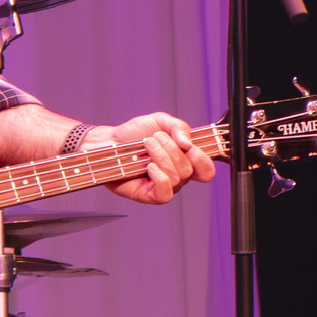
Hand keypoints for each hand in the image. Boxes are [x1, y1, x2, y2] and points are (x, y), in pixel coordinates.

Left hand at [89, 112, 215, 204]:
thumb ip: (179, 127)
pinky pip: (165, 195)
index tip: (188, 145)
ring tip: (147, 145)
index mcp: (184, 159)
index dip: (203, 159)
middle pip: (189, 170)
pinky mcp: (148, 195)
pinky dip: (160, 178)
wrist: (110, 141)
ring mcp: (162, 186)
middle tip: (155, 138)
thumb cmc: (135, 133)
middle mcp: (176, 175)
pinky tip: (149, 166)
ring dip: (161, 157)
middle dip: (172, 149)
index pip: (206, 170)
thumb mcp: (160, 121)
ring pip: (176, 178)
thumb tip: (188, 143)